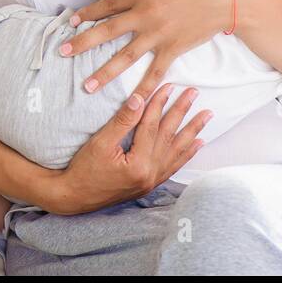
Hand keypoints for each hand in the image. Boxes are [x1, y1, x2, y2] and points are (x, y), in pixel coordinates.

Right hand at [48, 82, 209, 213]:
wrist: (75, 197)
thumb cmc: (84, 169)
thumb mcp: (100, 143)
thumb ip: (122, 121)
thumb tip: (139, 98)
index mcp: (138, 164)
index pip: (152, 127)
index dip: (160, 104)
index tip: (169, 86)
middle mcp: (149, 174)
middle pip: (169, 137)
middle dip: (182, 112)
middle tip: (194, 93)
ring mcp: (151, 181)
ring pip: (176, 151)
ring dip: (192, 131)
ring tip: (206, 116)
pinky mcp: (149, 184)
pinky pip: (173, 166)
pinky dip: (186, 154)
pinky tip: (197, 143)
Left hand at [61, 0, 234, 104]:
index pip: (106, 5)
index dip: (86, 14)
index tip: (71, 23)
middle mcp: (145, 14)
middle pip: (107, 31)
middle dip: (82, 43)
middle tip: (62, 53)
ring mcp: (158, 34)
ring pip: (125, 56)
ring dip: (104, 72)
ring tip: (87, 86)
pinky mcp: (173, 49)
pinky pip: (155, 72)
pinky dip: (143, 89)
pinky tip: (131, 103)